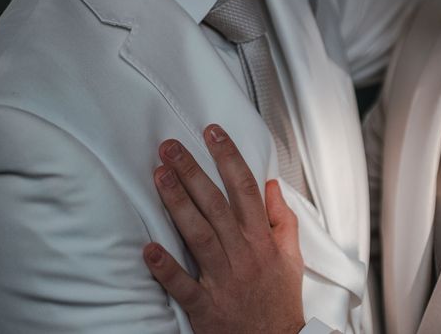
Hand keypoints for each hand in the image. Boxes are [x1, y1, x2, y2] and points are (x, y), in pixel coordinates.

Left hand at [143, 125, 304, 333]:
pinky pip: (184, 286)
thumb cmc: (280, 300)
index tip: (213, 132)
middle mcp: (242, 253)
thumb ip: (282, 219)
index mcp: (261, 239)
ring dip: (177, 204)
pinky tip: (148, 248)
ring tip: (159, 176)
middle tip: (170, 147)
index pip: (245, 188)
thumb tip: (272, 185)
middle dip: (193, 171)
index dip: (229, 157)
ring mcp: (223, 279)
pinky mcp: (206, 307)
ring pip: (198, 235)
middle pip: (215, 204)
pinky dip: (166, 268)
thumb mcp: (292, 256)